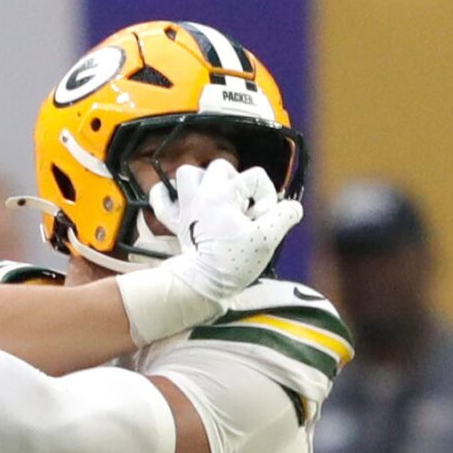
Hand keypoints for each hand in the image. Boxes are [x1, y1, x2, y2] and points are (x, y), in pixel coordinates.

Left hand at [147, 161, 302, 307]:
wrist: (201, 285)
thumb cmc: (232, 263)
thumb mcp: (267, 239)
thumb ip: (284, 216)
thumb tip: (292, 207)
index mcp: (224, 195)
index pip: (255, 176)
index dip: (265, 196)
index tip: (260, 220)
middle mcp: (202, 195)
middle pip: (221, 166)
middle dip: (236, 181)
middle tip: (242, 206)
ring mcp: (186, 208)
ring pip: (188, 174)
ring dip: (203, 181)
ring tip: (216, 197)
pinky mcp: (176, 224)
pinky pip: (161, 200)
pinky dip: (166, 196)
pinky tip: (175, 198)